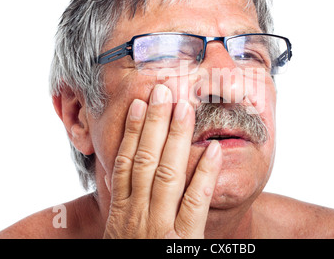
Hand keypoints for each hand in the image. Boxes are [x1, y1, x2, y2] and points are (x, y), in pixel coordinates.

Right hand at [103, 84, 221, 238]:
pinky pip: (195, 204)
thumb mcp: (119, 232)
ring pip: (167, 174)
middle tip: (164, 90)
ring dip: (176, 138)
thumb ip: (122, 202)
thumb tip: (119, 171)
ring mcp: (159, 227)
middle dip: (156, 124)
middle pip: (146, 160)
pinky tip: (214, 151)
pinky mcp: (183, 241)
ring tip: (185, 107)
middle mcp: (137, 215)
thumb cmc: (131, 255)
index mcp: (120, 212)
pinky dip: (205, 175)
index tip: (140, 104)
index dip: (132, 132)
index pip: (126, 163)